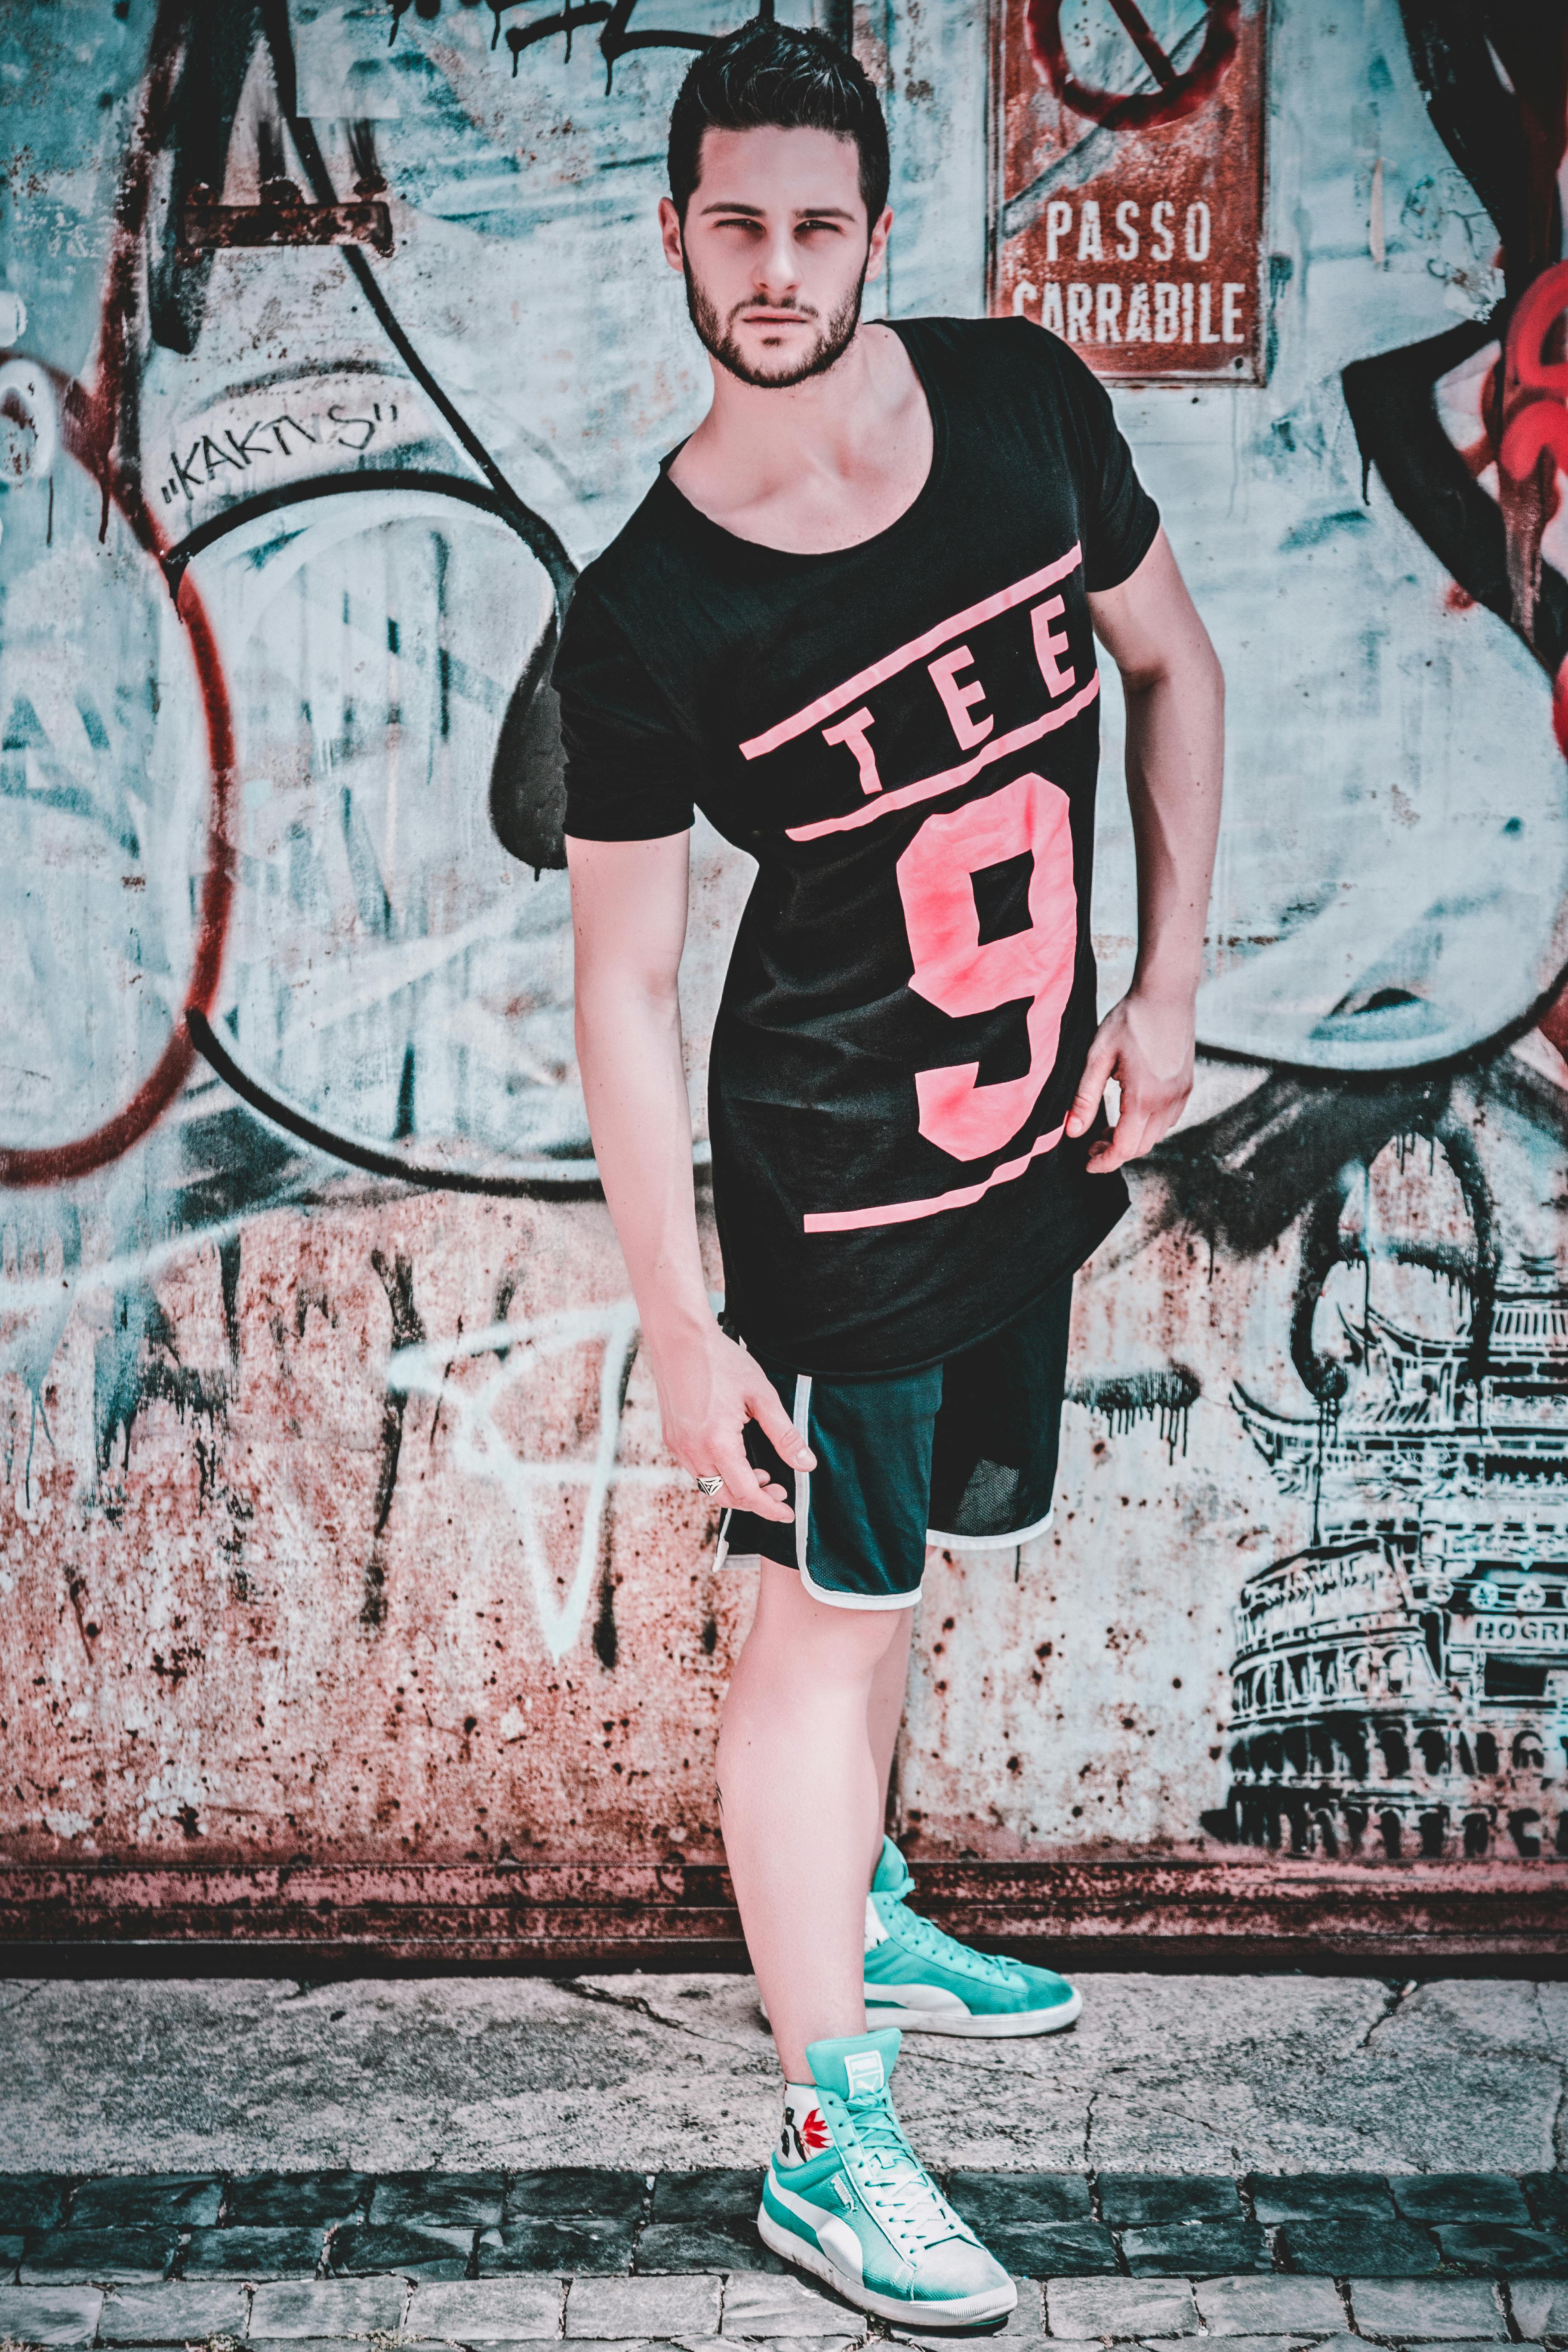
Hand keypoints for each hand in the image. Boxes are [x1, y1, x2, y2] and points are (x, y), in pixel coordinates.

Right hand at [650, 1320, 814, 1524]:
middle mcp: (693, 1451)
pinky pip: (696, 1469)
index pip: (747, 1493)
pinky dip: (717, 1474)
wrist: (679, 1338)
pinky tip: (734, 1458)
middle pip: (725, 1497)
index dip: (770, 1508)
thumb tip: (806, 1464)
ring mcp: (678, 1445)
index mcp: (717, 1443)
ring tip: (761, 1473)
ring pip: (708, 1486)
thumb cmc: (721, 1361)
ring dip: (735, 1488)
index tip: (787, 1514)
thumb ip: (784, 1435)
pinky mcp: (672, 1437)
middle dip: (755, 1500)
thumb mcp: (761, 1396)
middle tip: (779, 1490)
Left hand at [1064, 988, 1194, 1173]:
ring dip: (1132, 1140)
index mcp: (1143, 1097)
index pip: (1124, 1148)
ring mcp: (1181, 1094)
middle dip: (1114, 1152)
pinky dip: (1148, 1126)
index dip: (1104, 1162)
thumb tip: (1072, 1133)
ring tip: (1107, 1127)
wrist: (1166, 994)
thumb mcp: (1097, 1057)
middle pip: (1141, 1146)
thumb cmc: (1129, 1020)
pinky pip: (1168, 1120)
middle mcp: (1167, 1101)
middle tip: (1091, 1143)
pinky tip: (1131, 1111)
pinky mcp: (1187, 1085)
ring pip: (1156, 1135)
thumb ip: (1085, 1098)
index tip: (1087, 1164)